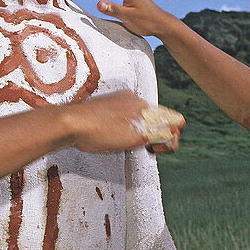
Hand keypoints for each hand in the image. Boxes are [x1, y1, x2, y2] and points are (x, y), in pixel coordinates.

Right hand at [62, 90, 184, 152]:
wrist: (75, 122)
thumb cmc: (80, 122)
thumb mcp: (100, 114)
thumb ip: (113, 118)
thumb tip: (113, 128)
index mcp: (130, 98)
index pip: (153, 110)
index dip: (153, 125)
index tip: (142, 136)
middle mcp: (141, 103)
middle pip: (168, 116)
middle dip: (166, 131)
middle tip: (153, 146)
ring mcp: (144, 116)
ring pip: (175, 125)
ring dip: (169, 141)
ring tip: (153, 150)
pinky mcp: (144, 131)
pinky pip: (169, 136)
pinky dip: (167, 146)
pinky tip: (152, 151)